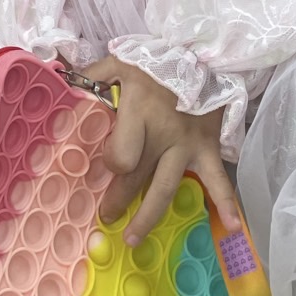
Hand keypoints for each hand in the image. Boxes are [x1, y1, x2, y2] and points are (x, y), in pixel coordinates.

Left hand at [85, 56, 240, 246]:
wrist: (203, 55)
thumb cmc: (158, 62)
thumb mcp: (122, 62)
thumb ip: (93, 75)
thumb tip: (63, 84)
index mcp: (139, 111)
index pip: (120, 154)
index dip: (108, 165)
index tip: (98, 169)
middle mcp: (163, 134)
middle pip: (136, 178)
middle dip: (118, 201)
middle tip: (106, 217)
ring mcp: (187, 145)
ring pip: (166, 188)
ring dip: (149, 217)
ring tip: (132, 240)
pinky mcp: (207, 149)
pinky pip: (219, 179)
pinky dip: (226, 203)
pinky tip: (232, 227)